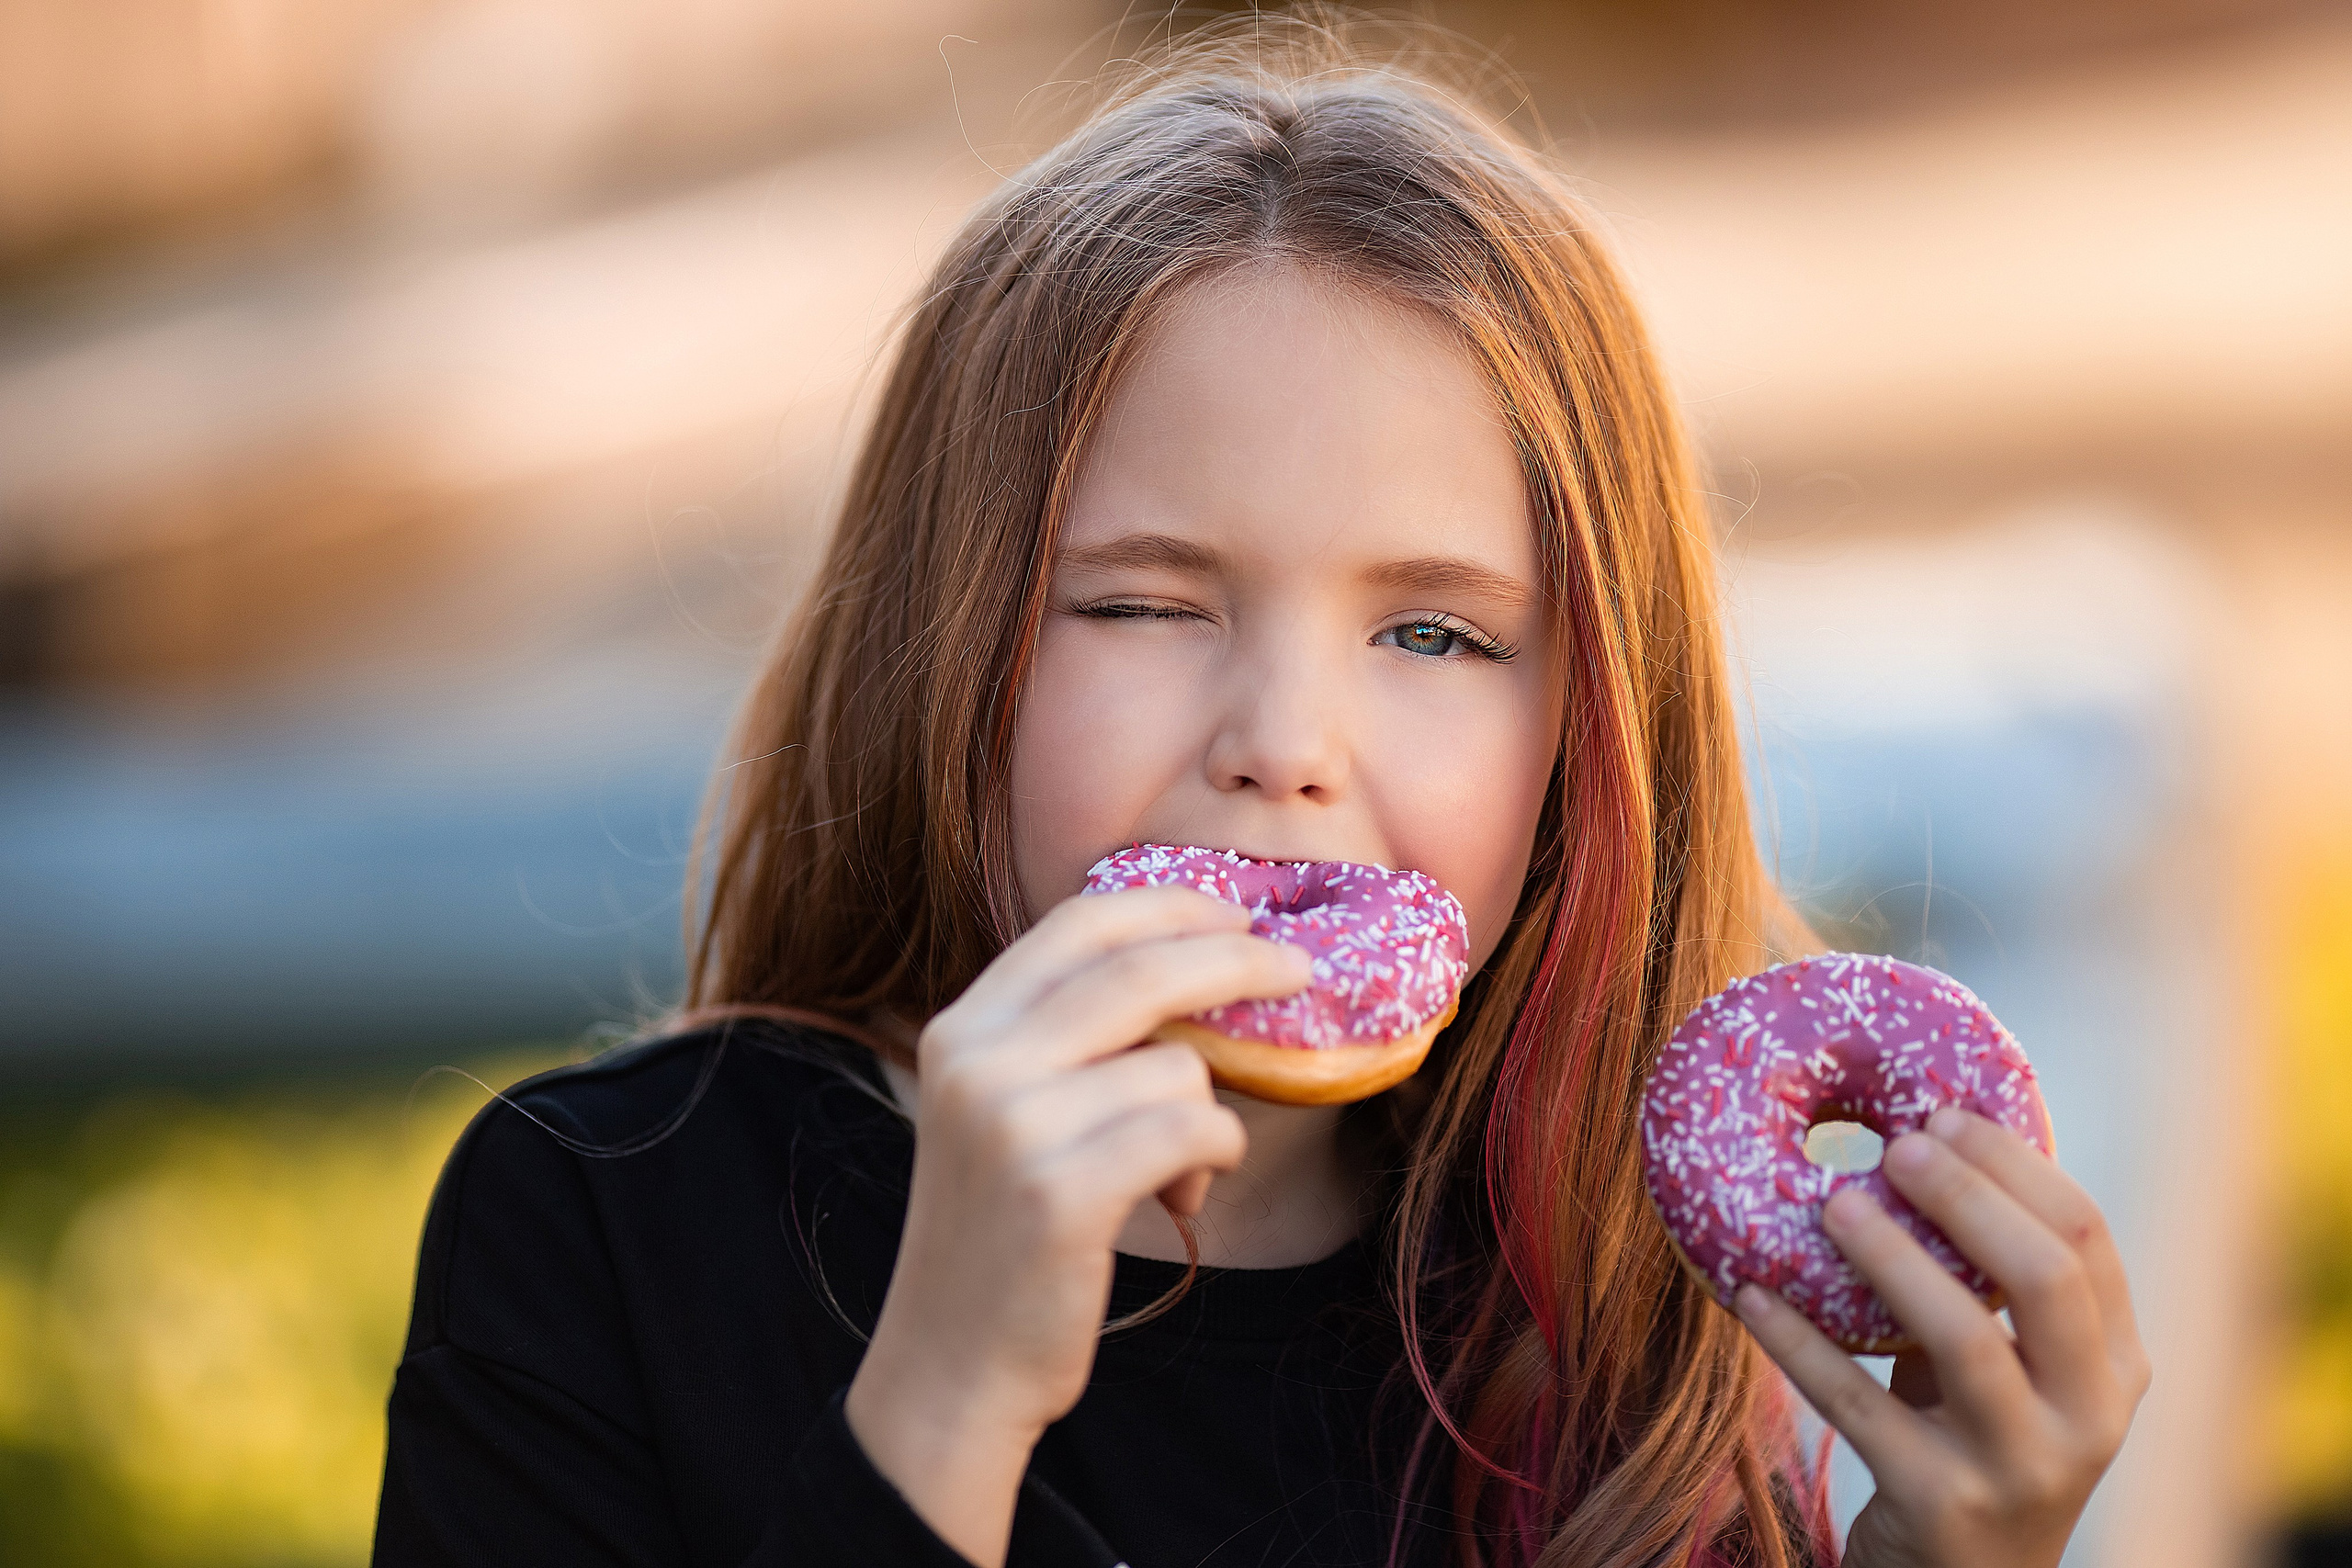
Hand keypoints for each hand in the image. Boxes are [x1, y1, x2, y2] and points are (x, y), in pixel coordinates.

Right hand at [845, 886, 1309, 1567]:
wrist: (950, 1364)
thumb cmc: (1001, 1234)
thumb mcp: (1001, 1111)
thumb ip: (1064, 1039)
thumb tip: (1198, 964)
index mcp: (963, 1029)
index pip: (1078, 923)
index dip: (1170, 905)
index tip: (1236, 911)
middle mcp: (979, 1063)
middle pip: (1141, 970)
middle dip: (1238, 960)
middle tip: (1299, 972)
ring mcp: (1015, 1125)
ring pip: (1177, 1067)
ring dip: (1207, 1117)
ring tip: (1177, 1173)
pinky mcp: (1062, 1192)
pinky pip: (1193, 1131)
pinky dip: (1213, 1158)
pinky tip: (1183, 1199)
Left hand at [1733, 1107, 2150, 1567]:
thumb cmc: (1970, 1439)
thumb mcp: (2009, 1366)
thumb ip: (1987, 1280)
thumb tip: (1912, 1136)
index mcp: (2115, 1364)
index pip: (2086, 1237)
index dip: (2015, 1164)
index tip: (1945, 1110)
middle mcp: (2089, 1417)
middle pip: (2043, 1277)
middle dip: (1967, 1196)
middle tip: (1895, 1145)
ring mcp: (2021, 1467)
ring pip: (1964, 1340)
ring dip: (1891, 1260)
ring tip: (1831, 1204)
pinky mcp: (1939, 1504)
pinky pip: (1857, 1405)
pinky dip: (1799, 1344)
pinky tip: (1751, 1293)